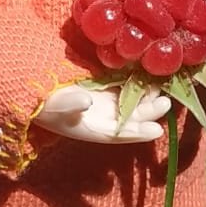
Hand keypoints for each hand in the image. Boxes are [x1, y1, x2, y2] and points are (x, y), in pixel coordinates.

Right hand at [34, 84, 169, 142]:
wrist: (40, 93)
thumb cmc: (46, 105)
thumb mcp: (54, 106)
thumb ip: (70, 104)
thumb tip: (87, 101)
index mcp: (94, 128)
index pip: (120, 133)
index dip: (138, 133)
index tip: (155, 131)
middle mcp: (105, 118)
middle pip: (132, 117)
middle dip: (149, 111)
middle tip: (165, 102)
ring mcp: (107, 103)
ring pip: (132, 102)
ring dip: (147, 96)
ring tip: (160, 85)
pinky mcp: (106, 88)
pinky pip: (125, 86)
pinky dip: (136, 81)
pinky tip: (147, 72)